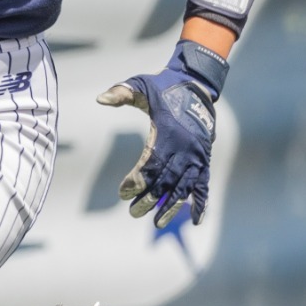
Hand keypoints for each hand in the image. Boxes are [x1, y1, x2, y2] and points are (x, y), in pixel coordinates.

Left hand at [97, 40, 228, 226]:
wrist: (196, 82)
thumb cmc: (164, 86)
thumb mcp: (141, 85)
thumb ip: (120, 93)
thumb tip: (99, 99)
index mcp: (168, 133)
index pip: (150, 166)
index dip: (136, 182)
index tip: (122, 193)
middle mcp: (184, 148)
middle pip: (165, 182)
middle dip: (148, 200)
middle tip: (133, 212)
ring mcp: (197, 155)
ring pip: (184, 188)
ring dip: (171, 207)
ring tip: (157, 223)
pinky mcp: (205, 158)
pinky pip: (204, 184)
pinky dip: (202, 202)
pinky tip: (197, 220)